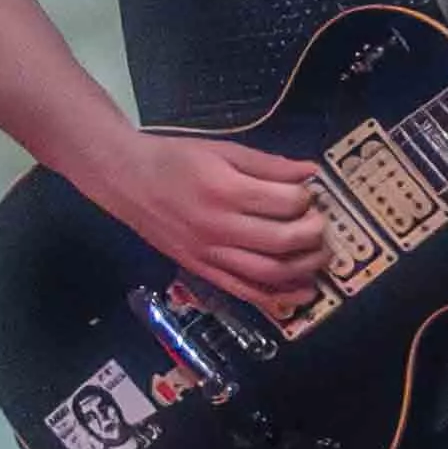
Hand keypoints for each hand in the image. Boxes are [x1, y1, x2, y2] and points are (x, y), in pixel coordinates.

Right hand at [106, 129, 334, 319]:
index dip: (308, 200)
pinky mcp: (200, 269)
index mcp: (224, 191)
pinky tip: (301, 293)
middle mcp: (217, 227)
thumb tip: (311, 172)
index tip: (311, 194)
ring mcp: (207, 253)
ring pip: (267, 272)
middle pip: (282, 241)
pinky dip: (276, 297)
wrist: (125, 179)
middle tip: (323, 226)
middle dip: (314, 235)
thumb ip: (269, 165)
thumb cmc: (175, 159)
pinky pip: (242, 290)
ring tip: (320, 256)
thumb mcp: (224, 151)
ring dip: (304, 268)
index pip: (285, 203)